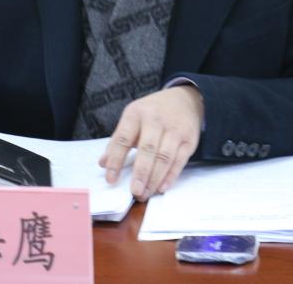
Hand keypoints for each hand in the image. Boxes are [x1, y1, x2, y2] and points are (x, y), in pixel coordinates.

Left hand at [98, 85, 203, 200]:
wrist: (184, 99)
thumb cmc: (153, 112)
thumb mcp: (132, 118)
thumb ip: (118, 140)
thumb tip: (103, 164)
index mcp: (136, 114)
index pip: (123, 139)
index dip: (116, 161)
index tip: (111, 179)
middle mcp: (155, 120)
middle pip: (147, 150)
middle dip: (141, 173)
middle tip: (135, 192)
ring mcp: (174, 129)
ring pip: (164, 157)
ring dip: (155, 178)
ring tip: (146, 193)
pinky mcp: (189, 139)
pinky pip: (180, 161)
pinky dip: (171, 176)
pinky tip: (162, 187)